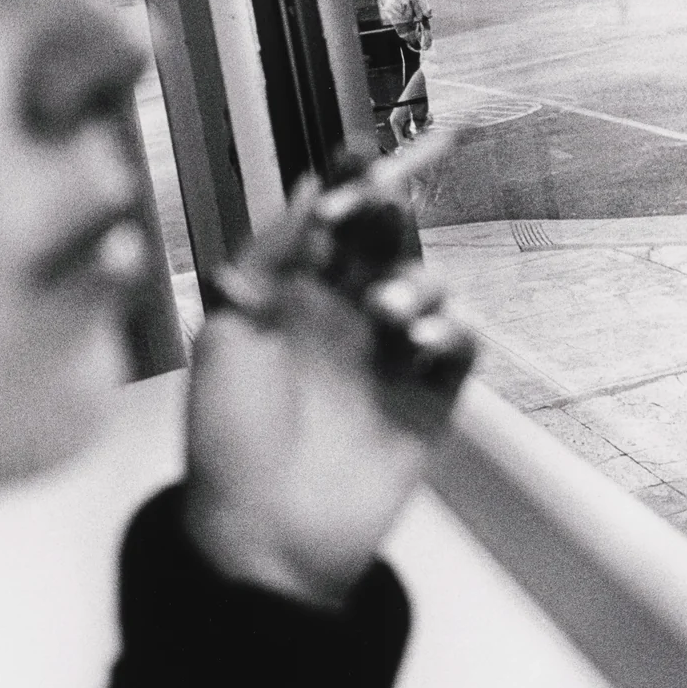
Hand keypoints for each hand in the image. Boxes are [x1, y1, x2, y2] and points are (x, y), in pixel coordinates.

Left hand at [184, 143, 474, 607]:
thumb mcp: (228, 333)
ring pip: (428, 285)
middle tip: (382, 207)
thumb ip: (272, 260)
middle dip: (388, 217)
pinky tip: (422, 342)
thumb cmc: (228, 433)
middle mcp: (347, 316)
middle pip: (386, 243)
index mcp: (295, 297)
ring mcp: (390, 356)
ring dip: (414, 284)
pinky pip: (459, 346)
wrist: (261, 534)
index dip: (346, 185)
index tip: (356, 153)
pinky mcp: (429, 398)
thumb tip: (307, 190)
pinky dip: (451, 331)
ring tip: (385, 313)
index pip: (331, 225)